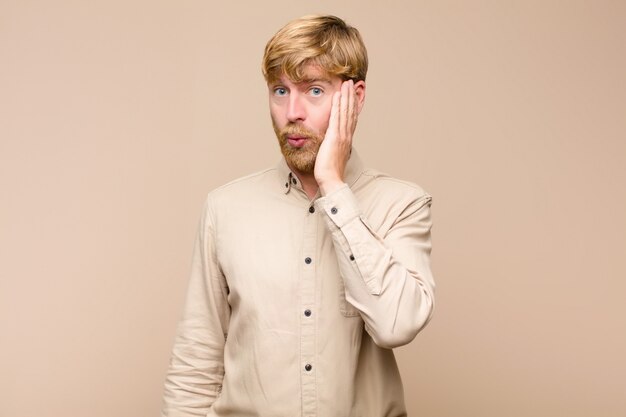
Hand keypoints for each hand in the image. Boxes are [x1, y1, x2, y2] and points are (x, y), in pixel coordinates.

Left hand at [314, 80, 359, 195]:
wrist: (331, 180)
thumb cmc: (329, 172)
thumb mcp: (332, 156)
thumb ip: (332, 147)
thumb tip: (329, 144)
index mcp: (346, 140)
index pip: (351, 118)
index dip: (352, 105)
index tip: (352, 94)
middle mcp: (346, 135)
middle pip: (350, 112)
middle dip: (351, 96)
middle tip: (351, 83)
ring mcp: (341, 135)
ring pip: (345, 112)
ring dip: (346, 96)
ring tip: (346, 83)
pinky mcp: (334, 137)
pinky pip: (336, 117)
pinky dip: (338, 105)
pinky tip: (337, 95)